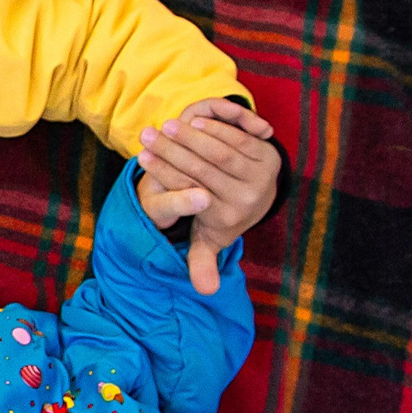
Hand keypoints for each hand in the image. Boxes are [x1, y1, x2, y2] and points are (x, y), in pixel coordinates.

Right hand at [136, 98, 279, 296]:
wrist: (260, 198)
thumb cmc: (222, 216)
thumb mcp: (209, 240)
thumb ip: (201, 262)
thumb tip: (205, 291)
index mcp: (229, 216)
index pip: (191, 188)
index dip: (165, 171)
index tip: (141, 157)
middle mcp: (248, 196)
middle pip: (206, 167)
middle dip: (174, 149)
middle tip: (147, 134)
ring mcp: (262, 174)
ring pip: (221, 150)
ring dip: (192, 135)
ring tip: (165, 125)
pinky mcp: (270, 155)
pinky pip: (238, 138)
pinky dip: (216, 128)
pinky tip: (193, 121)